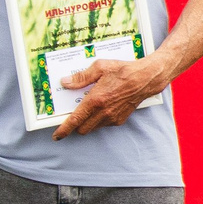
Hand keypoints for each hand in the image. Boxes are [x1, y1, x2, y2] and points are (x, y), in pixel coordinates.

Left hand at [49, 54, 173, 139]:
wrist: (146, 78)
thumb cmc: (123, 70)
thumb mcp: (99, 67)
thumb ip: (81, 77)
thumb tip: (66, 83)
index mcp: (95, 100)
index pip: (75, 120)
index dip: (64, 130)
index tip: (57, 135)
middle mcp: (103, 112)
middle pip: (82, 129)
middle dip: (75, 126)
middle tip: (73, 116)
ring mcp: (112, 117)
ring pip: (93, 128)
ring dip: (87, 122)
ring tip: (89, 109)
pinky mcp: (120, 119)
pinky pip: (104, 125)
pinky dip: (99, 120)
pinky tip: (102, 107)